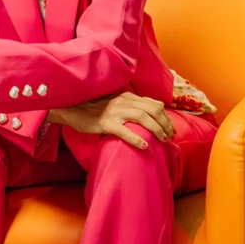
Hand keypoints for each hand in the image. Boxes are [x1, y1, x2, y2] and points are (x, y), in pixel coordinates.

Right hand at [53, 92, 174, 148]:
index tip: (170, 129)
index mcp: (128, 97)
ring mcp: (115, 112)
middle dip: (166, 124)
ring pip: (144, 118)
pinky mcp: (106, 123)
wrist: (74, 109)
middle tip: (169, 137)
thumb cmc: (96, 109)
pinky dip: (136, 139)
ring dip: (156, 130)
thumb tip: (154, 109)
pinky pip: (124, 131)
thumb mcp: (118, 103)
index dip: (166, 117)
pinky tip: (143, 146)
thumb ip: (134, 105)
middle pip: (154, 110)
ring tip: (162, 141)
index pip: (155, 104)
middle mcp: (124, 102)